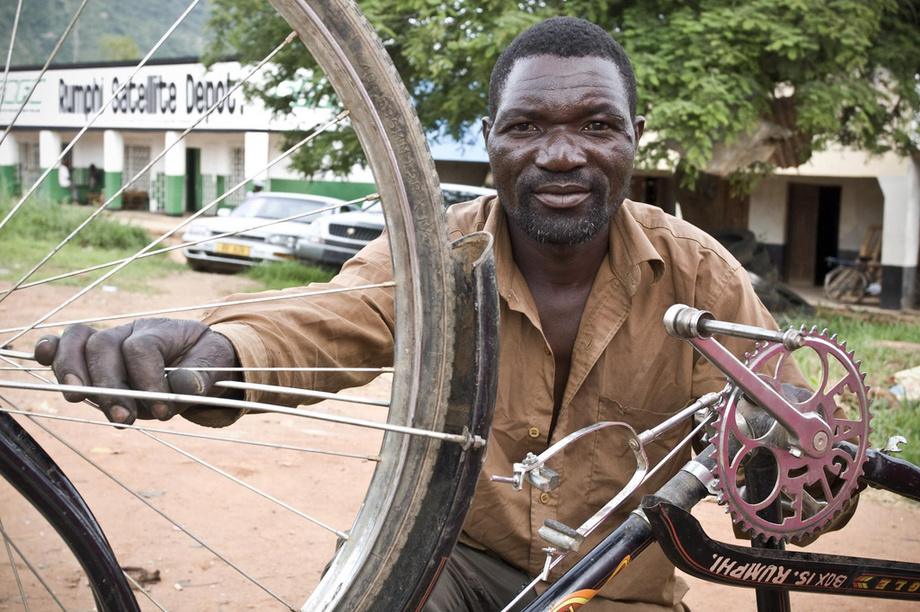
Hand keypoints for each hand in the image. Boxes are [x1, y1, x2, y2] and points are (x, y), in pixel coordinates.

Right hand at [34, 318, 237, 424]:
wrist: (200, 359)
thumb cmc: (205, 360)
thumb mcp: (215, 364)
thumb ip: (201, 375)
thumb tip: (182, 388)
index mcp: (161, 330)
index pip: (140, 348)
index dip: (148, 379)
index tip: (165, 410)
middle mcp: (129, 332)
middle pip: (103, 346)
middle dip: (109, 385)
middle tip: (125, 418)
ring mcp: (107, 343)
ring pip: (78, 344)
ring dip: (74, 373)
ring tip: (77, 398)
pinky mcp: (92, 359)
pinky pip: (64, 345)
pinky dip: (51, 351)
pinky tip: (42, 359)